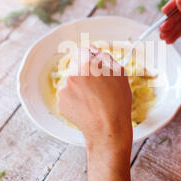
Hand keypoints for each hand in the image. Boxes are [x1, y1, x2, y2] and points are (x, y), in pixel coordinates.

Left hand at [57, 46, 133, 180]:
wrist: (108, 130)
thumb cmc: (117, 102)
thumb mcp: (119, 73)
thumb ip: (105, 57)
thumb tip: (94, 50)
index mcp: (85, 65)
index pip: (82, 50)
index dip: (90, 57)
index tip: (95, 65)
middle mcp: (71, 75)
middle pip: (75, 64)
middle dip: (84, 71)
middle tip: (98, 85)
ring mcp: (63, 89)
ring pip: (71, 79)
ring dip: (80, 84)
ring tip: (94, 97)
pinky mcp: (60, 102)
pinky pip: (67, 93)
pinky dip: (75, 97)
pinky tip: (87, 105)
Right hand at [159, 0, 180, 61]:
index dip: (174, 1)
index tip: (165, 11)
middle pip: (178, 10)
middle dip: (170, 20)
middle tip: (163, 29)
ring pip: (176, 21)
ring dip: (169, 29)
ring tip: (163, 37)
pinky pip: (178, 30)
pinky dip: (173, 35)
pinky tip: (168, 41)